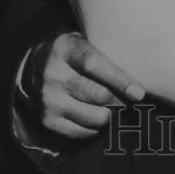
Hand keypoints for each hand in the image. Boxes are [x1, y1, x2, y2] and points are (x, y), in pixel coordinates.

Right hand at [23, 31, 145, 139]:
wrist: (35, 67)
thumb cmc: (73, 54)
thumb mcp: (84, 41)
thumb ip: (106, 54)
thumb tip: (136, 84)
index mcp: (64, 49)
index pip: (94, 64)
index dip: (119, 79)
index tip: (139, 93)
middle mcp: (53, 74)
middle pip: (98, 95)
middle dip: (119, 100)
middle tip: (127, 99)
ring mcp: (49, 99)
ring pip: (95, 117)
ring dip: (110, 114)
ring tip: (111, 106)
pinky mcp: (48, 120)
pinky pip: (83, 132)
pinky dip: (96, 127)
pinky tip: (95, 114)